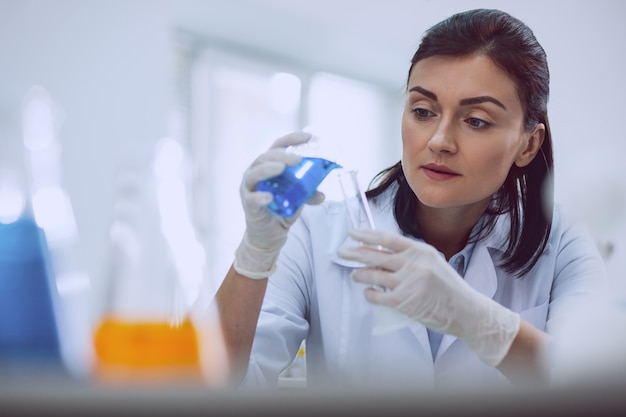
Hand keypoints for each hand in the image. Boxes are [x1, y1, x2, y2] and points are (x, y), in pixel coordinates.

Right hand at [233, 131, 324, 278]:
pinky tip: (269, 197)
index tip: (308, 137)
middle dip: (281, 155)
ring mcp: (250, 188)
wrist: (269, 235)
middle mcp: (256, 173)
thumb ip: (308, 193)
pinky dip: (260, 197)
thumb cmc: (280, 210)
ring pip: (254, 173)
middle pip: (265, 157)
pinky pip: (252, 198)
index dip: (291, 139)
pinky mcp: (248, 205)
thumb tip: (322, 194)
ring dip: (268, 168)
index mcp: (268, 166)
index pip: (277, 146)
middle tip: (297, 158)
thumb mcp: (298, 199)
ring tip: (282, 168)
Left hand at [336, 228, 519, 365]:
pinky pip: (377, 296)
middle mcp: (413, 264)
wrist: (466, 311)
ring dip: (359, 274)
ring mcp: (407, 283)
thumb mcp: (432, 263)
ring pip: (372, 275)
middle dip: (354, 253)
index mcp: (420, 251)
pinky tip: (368, 293)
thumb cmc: (448, 288)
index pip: (387, 238)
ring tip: (355, 275)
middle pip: (374, 255)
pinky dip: (369, 294)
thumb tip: (381, 254)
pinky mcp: (403, 302)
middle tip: (341, 252)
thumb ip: (410, 257)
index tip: (353, 233)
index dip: (367, 235)